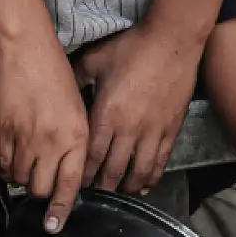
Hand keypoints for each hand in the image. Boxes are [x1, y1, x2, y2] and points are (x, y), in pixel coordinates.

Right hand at [0, 28, 88, 233]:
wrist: (26, 47)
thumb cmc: (53, 71)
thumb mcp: (77, 106)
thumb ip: (73, 138)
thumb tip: (66, 167)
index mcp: (77, 134)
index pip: (70, 184)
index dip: (62, 209)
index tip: (54, 225)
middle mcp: (53, 141)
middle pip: (41, 188)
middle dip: (40, 191)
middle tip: (40, 180)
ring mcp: (26, 138)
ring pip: (20, 179)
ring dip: (21, 177)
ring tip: (25, 161)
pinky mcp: (3, 132)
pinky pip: (2, 165)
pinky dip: (5, 167)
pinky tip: (11, 155)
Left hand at [75, 25, 200, 193]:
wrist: (172, 39)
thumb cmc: (133, 47)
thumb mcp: (96, 59)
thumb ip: (77, 77)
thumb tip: (62, 87)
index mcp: (106, 115)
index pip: (91, 157)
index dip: (83, 176)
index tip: (75, 186)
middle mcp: (129, 129)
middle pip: (113, 171)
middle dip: (102, 188)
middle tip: (94, 197)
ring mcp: (153, 131)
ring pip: (138, 172)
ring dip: (127, 187)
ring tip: (119, 194)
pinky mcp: (171, 128)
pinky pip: (161, 161)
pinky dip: (152, 177)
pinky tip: (145, 185)